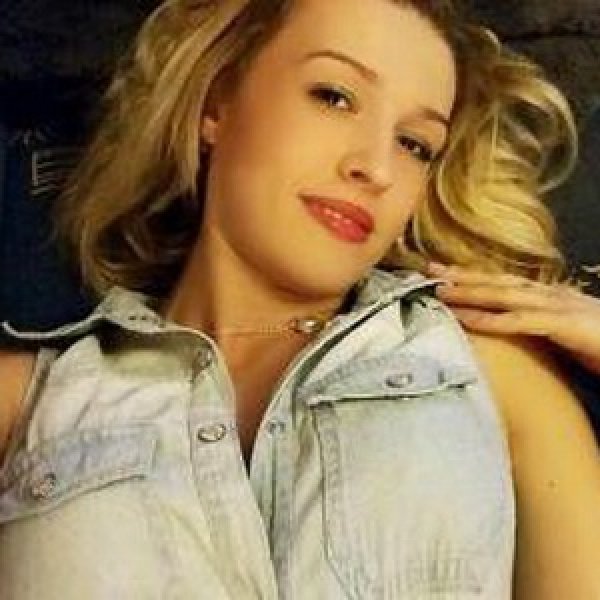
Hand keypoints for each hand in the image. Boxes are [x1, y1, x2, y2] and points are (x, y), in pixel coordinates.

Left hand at [427, 262, 599, 374]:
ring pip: (505, 295)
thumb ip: (540, 325)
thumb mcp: (566, 332)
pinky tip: (467, 319)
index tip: (442, 273)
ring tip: (439, 290)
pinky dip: (492, 319)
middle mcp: (552, 295)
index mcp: (551, 295)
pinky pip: (522, 321)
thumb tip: (511, 323)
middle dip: (462, 275)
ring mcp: (560, 308)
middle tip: (427, 270)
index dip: (473, 275)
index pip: (505, 281)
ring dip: (470, 292)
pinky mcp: (567, 326)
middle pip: (499, 281)